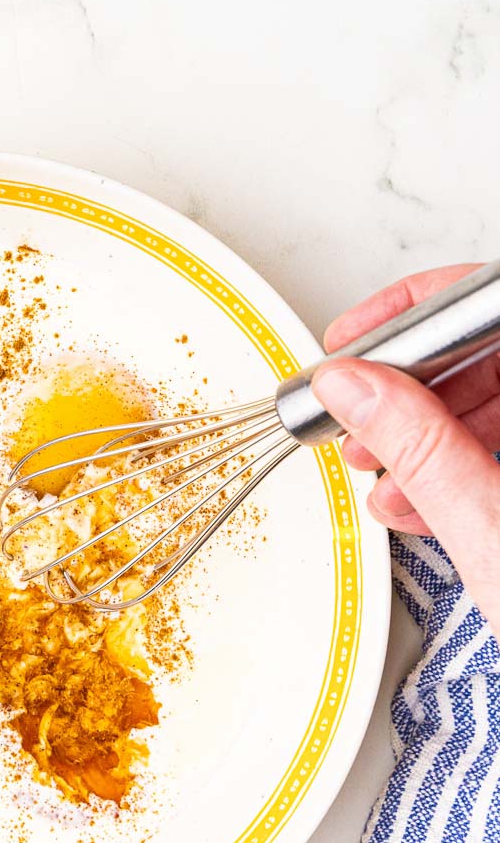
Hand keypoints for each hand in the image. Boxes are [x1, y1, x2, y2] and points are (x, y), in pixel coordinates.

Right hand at [311, 264, 499, 632]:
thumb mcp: (496, 539)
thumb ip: (421, 449)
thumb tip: (357, 386)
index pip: (493, 302)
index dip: (418, 311)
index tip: (357, 342)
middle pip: (495, 355)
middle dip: (413, 389)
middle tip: (357, 419)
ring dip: (430, 437)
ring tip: (381, 477)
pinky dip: (463, 471)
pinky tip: (420, 505)